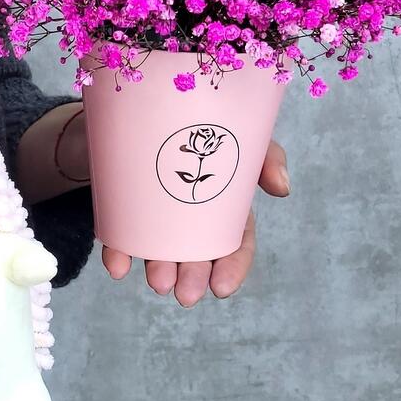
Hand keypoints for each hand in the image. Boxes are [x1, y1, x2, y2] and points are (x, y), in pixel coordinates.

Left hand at [101, 139, 289, 306]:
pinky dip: (118, 252)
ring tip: (158, 281)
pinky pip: (120, 234)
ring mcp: (154, 213)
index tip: (222, 288)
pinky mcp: (121, 205)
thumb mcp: (236, 131)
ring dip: (160, 270)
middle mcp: (188, 215)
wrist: (142, 107)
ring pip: (160, 250)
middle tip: (185, 293)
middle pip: (196, 254)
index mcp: (222, 203)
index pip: (234, 243)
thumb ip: (266, 155)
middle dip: (193, 277)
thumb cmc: (196, 123)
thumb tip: (283, 188)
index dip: (231, 267)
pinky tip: (117, 266)